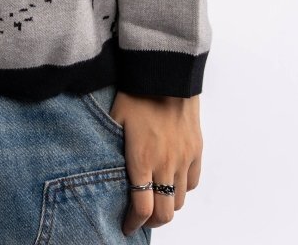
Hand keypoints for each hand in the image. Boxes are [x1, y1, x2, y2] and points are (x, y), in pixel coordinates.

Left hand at [108, 92, 202, 235]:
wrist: (165, 72)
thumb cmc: (135, 92)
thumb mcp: (114, 119)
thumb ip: (111, 146)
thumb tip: (101, 164)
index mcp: (141, 159)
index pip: (142, 208)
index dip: (133, 222)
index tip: (126, 226)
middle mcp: (165, 164)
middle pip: (165, 212)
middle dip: (151, 220)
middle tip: (140, 217)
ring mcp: (183, 158)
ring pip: (180, 200)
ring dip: (167, 205)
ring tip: (155, 200)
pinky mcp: (196, 149)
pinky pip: (192, 182)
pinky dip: (183, 189)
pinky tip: (171, 182)